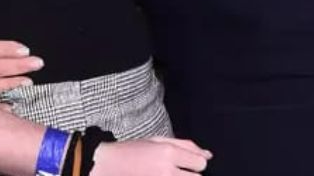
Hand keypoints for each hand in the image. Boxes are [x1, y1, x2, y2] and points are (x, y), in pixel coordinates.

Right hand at [90, 138, 211, 174]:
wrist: (105, 166)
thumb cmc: (132, 150)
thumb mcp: (158, 140)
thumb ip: (186, 146)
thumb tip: (209, 156)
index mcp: (169, 153)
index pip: (201, 163)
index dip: (196, 163)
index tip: (188, 164)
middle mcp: (166, 171)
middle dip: (190, 175)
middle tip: (177, 172)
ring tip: (168, 174)